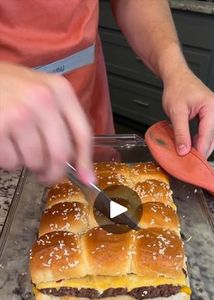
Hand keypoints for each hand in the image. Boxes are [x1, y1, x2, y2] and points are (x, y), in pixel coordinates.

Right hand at [0, 62, 93, 183]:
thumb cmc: (9, 86)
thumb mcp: (41, 91)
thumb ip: (60, 120)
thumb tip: (76, 162)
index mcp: (59, 90)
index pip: (82, 133)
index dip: (85, 161)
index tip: (87, 179)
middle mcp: (43, 100)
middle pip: (60, 154)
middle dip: (53, 173)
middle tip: (46, 177)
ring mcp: (20, 113)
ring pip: (34, 161)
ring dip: (26, 163)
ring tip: (17, 147)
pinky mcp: (0, 125)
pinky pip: (11, 161)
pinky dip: (6, 160)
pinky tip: (3, 143)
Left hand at [162, 67, 213, 157]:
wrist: (176, 77)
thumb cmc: (177, 88)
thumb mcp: (176, 112)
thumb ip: (180, 133)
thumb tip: (183, 150)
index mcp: (212, 108)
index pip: (207, 136)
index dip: (199, 151)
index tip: (192, 163)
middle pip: (212, 138)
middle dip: (202, 151)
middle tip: (190, 163)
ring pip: (212, 137)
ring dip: (201, 147)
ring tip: (190, 156)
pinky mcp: (211, 115)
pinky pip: (208, 132)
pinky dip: (200, 140)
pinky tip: (191, 146)